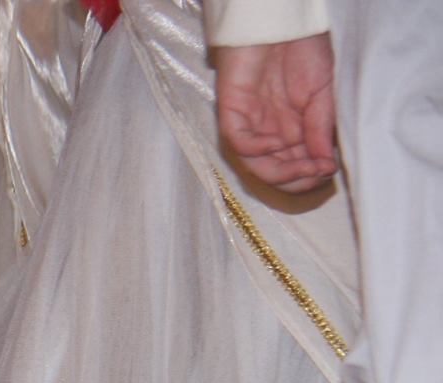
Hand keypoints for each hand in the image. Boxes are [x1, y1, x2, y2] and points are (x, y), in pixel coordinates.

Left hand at [213, 36, 337, 192]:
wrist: (283, 23)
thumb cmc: (302, 51)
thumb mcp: (323, 94)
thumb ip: (321, 129)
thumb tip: (326, 165)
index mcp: (292, 132)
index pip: (296, 168)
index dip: (311, 176)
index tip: (330, 171)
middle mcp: (269, 134)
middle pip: (275, 173)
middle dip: (298, 180)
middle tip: (319, 173)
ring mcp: (249, 125)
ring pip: (256, 165)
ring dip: (281, 173)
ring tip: (306, 167)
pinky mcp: (231, 113)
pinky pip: (239, 142)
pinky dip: (258, 149)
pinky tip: (279, 143)